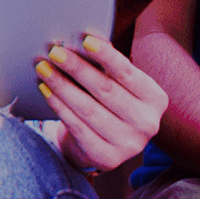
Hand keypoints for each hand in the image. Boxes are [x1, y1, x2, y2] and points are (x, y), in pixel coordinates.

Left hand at [33, 33, 166, 171]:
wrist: (103, 147)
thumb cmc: (109, 106)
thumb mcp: (118, 87)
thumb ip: (108, 68)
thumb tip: (84, 39)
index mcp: (156, 99)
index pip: (127, 73)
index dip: (106, 56)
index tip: (84, 40)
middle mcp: (147, 123)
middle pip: (105, 90)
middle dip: (76, 68)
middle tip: (54, 52)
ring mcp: (129, 144)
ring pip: (88, 109)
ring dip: (62, 86)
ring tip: (44, 69)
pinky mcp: (107, 158)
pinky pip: (77, 127)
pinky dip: (59, 106)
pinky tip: (46, 91)